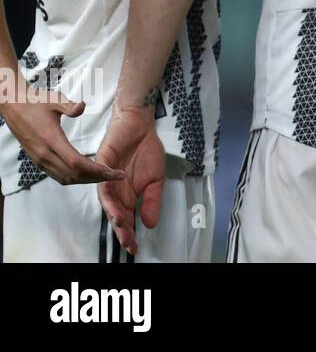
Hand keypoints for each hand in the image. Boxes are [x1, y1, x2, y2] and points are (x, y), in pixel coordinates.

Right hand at [0, 83, 123, 184]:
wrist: (13, 107)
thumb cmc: (35, 102)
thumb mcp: (54, 100)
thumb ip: (69, 106)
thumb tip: (82, 106)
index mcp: (51, 140)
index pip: (76, 163)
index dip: (96, 170)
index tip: (112, 172)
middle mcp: (45, 154)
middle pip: (74, 175)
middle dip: (96, 178)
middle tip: (115, 177)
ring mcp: (40, 159)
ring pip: (65, 178)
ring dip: (85, 181)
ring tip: (104, 177)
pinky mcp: (38, 160)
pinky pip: (57, 176)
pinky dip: (74, 178)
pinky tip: (86, 174)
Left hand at [96, 103, 165, 255]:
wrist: (140, 126)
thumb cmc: (146, 151)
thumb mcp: (156, 180)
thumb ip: (152, 201)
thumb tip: (149, 223)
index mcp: (127, 196)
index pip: (126, 218)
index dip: (129, 233)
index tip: (134, 247)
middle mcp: (114, 190)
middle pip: (114, 213)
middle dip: (120, 228)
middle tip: (127, 241)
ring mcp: (106, 177)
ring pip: (106, 199)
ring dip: (113, 211)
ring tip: (121, 222)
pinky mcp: (102, 163)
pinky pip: (103, 177)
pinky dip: (110, 185)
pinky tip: (119, 193)